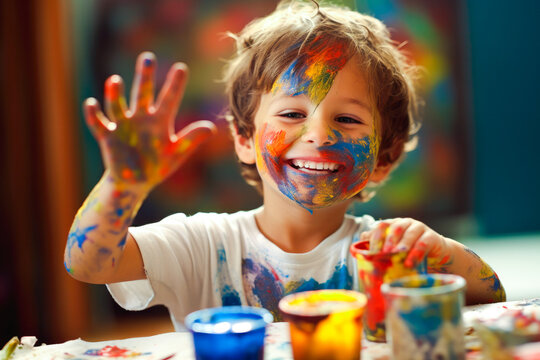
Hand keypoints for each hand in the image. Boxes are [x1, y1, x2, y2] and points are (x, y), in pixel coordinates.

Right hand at [84, 51, 215, 188]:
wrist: (135, 183)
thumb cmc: (158, 166)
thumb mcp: (176, 154)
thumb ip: (191, 140)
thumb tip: (212, 128)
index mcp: (160, 120)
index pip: (169, 99)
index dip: (175, 85)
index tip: (181, 68)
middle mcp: (141, 118)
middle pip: (143, 93)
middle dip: (145, 77)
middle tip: (148, 58)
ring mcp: (123, 125)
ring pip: (117, 105)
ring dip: (115, 93)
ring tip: (115, 80)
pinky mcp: (108, 137)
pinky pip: (99, 123)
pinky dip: (94, 114)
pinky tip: (91, 103)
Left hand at [360, 218, 452, 270]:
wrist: (436, 254)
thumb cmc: (409, 251)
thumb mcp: (393, 248)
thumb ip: (378, 244)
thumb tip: (360, 241)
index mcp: (394, 224)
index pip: (382, 226)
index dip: (375, 237)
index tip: (371, 251)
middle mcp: (406, 223)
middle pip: (395, 227)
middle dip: (388, 239)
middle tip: (384, 252)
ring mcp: (419, 228)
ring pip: (409, 233)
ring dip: (402, 245)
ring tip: (396, 255)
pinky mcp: (432, 237)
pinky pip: (423, 244)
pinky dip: (415, 254)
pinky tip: (409, 263)